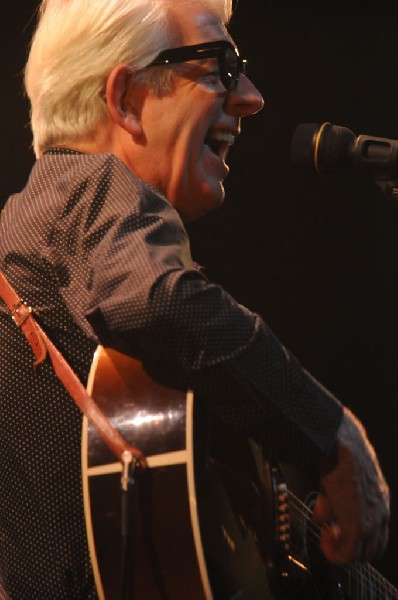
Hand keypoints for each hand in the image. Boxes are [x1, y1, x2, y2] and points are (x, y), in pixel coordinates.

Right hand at [312, 407, 389, 563]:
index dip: (355, 537)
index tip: (335, 529)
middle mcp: (381, 514)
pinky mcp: (358, 525)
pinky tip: (323, 535)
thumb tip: (321, 518)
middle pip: (371, 551)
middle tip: (329, 534)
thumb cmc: (340, 454)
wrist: (340, 444)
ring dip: (340, 550)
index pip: (376, 535)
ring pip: (360, 556)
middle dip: (348, 547)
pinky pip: (347, 555)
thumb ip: (332, 503)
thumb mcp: (340, 481)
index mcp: (380, 501)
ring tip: (325, 535)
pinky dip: (333, 552)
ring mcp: (371, 521)